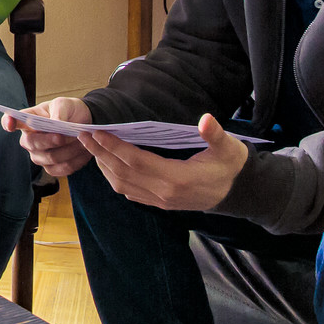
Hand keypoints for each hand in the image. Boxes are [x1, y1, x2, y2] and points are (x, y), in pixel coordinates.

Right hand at [3, 96, 93, 177]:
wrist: (85, 123)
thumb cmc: (69, 110)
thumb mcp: (64, 104)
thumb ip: (59, 112)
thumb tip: (56, 124)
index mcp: (27, 120)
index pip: (9, 121)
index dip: (7, 122)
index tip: (9, 123)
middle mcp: (29, 140)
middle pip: (31, 144)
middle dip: (49, 140)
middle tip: (63, 135)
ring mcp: (39, 156)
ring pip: (50, 158)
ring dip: (68, 150)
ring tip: (82, 141)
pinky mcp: (52, 167)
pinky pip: (62, 169)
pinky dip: (76, 160)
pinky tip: (84, 151)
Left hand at [81, 113, 248, 210]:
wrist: (240, 192)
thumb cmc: (231, 166)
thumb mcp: (229, 149)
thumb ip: (215, 135)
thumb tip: (205, 119)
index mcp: (178, 178)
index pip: (137, 162)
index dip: (115, 147)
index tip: (97, 132)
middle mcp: (165, 193)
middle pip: (123, 173)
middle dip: (101, 154)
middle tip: (83, 135)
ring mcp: (161, 201)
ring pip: (123, 185)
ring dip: (104, 166)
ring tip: (91, 146)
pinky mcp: (161, 204)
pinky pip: (130, 192)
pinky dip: (114, 177)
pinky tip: (107, 163)